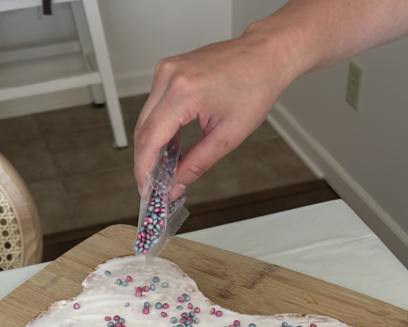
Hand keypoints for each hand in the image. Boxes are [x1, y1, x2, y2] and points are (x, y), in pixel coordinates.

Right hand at [133, 31, 296, 199]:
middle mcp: (169, 76)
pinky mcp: (169, 70)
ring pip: (146, 118)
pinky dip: (160, 127)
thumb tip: (176, 184)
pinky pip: (155, 105)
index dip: (143, 168)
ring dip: (152, 145)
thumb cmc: (255, 87)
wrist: (265, 56)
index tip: (146, 188)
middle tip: (156, 184)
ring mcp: (167, 70)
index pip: (149, 138)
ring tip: (166, 168)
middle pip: (142, 129)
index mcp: (183, 92)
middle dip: (146, 161)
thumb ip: (197, 164)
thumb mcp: (228, 135)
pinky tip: (172, 145)